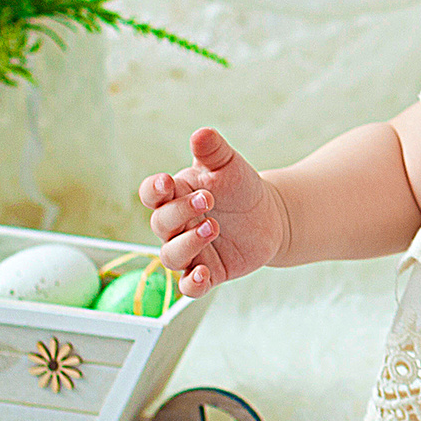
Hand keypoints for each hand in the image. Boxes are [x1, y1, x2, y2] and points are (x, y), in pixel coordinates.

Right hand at [138, 126, 287, 296]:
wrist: (269, 215)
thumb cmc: (240, 186)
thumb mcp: (230, 165)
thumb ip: (214, 151)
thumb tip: (201, 133)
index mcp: (175, 195)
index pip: (151, 194)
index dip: (153, 190)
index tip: (166, 182)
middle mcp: (176, 226)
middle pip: (160, 223)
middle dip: (180, 212)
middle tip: (208, 199)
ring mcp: (190, 251)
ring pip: (171, 255)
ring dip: (188, 243)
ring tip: (213, 227)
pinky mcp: (208, 272)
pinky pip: (189, 286)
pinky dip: (192, 283)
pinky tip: (203, 274)